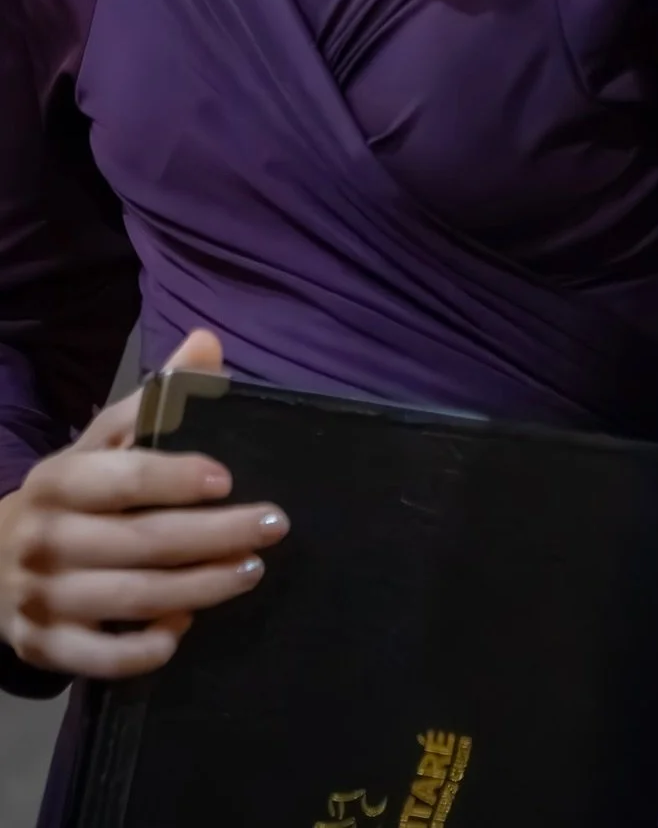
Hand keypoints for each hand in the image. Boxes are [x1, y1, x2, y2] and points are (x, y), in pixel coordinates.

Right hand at [0, 330, 288, 678]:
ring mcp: (42, 597)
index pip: (122, 478)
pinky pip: (100, 658)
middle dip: (213, 535)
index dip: (175, 477)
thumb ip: (158, 396)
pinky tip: (185, 628)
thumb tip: (208, 343)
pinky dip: (145, 649)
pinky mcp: (44, 646)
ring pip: (130, 598)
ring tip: (250, 570)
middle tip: (272, 525)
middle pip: (140, 541)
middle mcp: (47, 538)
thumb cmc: (72, 492)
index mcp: (61, 479)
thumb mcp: (103, 438)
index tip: (227, 478)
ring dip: (198, 588)